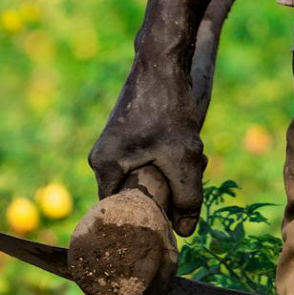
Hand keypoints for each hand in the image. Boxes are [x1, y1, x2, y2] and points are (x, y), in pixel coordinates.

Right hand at [86, 0, 235, 234]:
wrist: (164, 61)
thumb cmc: (169, 108)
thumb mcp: (184, 158)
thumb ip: (186, 198)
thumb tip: (185, 233)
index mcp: (104, 167)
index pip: (115, 212)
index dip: (141, 222)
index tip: (164, 227)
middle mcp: (102, 158)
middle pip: (135, 193)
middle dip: (165, 191)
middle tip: (187, 177)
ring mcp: (115, 144)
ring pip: (148, 174)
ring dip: (174, 171)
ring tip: (191, 153)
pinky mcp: (130, 133)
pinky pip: (152, 158)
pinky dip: (173, 155)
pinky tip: (189, 141)